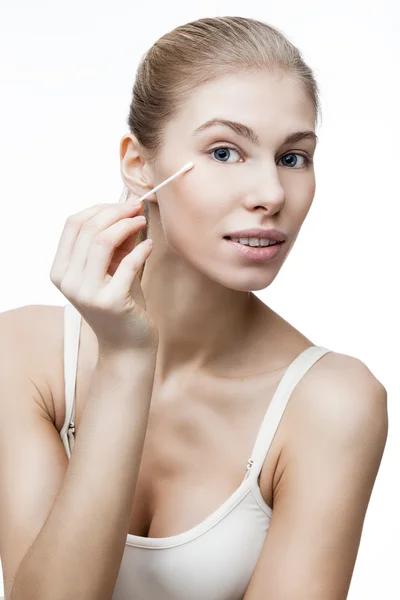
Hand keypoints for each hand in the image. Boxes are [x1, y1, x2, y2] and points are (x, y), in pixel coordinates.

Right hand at [50, 200, 158, 356]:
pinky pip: (127, 263)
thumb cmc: (121, 302)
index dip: (99, 208)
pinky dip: (141, 249)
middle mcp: (68, 281)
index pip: (73, 224)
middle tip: (137, 207)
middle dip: (116, 212)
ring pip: (102, 241)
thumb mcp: (112, 267)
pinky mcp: (111, 301)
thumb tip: (128, 207)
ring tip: (142, 221)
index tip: (123, 204)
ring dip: (126, 225)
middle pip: (88, 229)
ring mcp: (87, 293)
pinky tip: (150, 246)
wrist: (127, 344)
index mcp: (60, 270)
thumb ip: (116, 240)